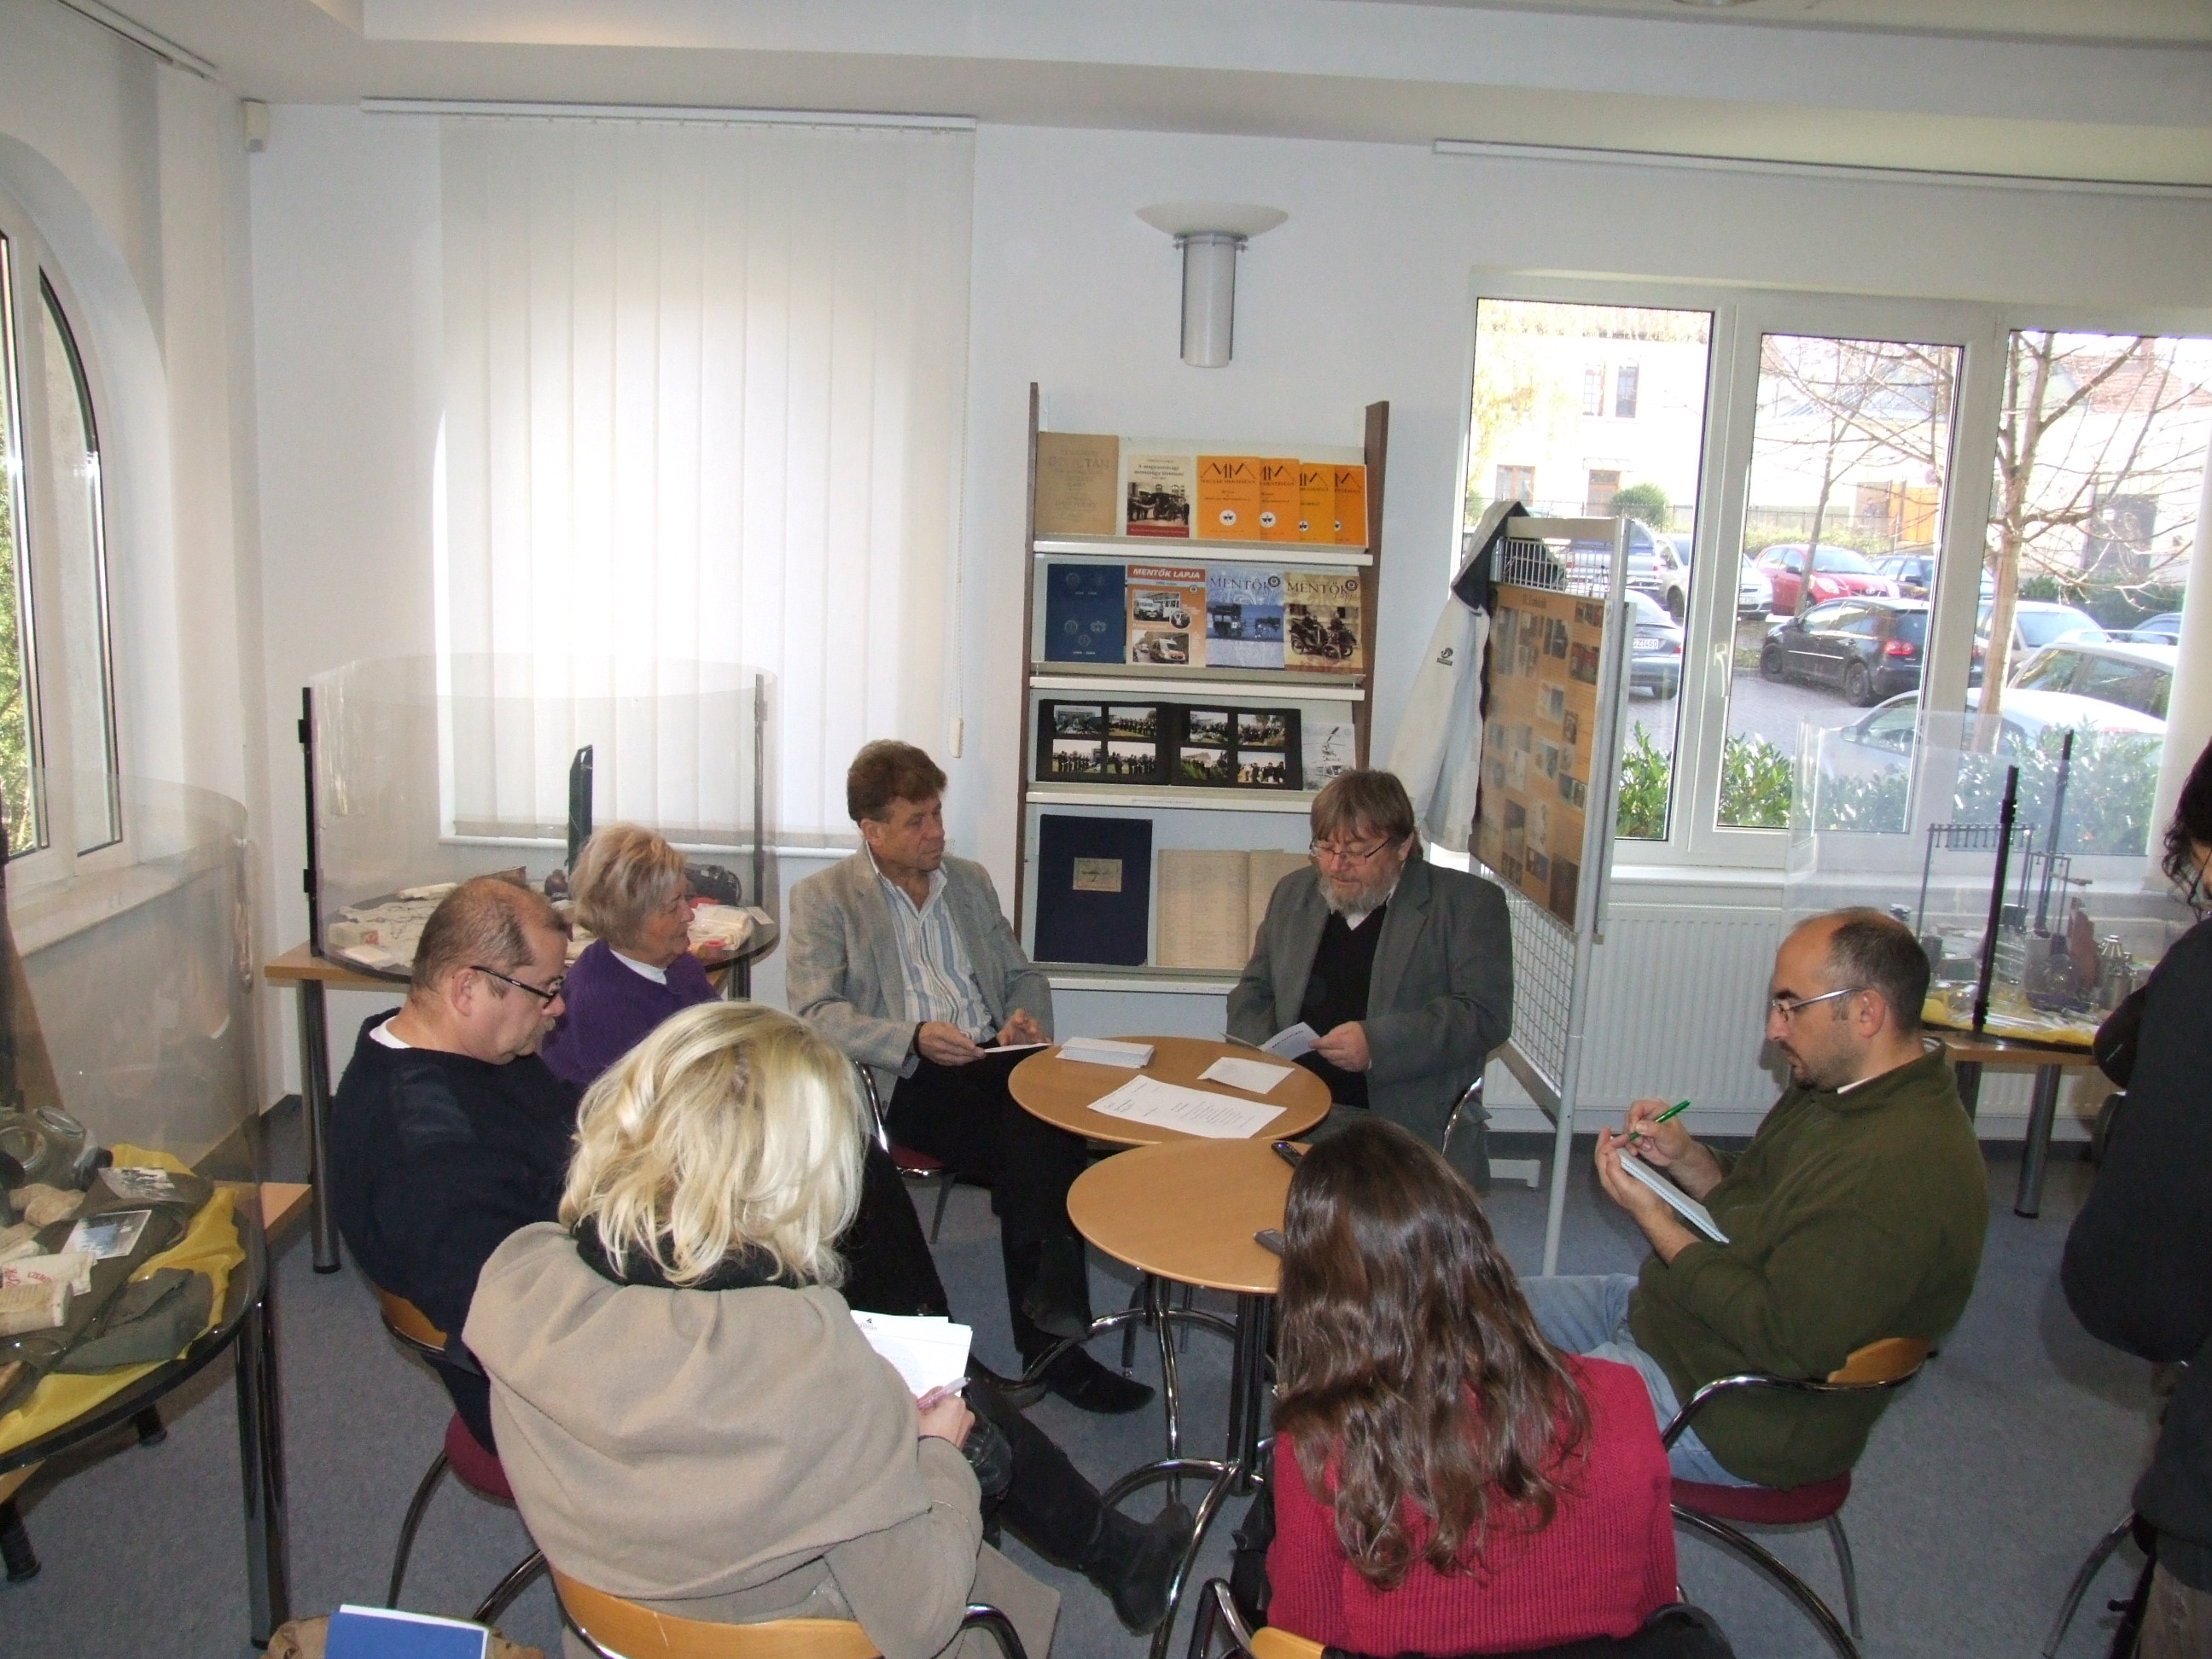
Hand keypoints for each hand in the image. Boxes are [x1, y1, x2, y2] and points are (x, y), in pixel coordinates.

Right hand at [916, 1021, 984, 1066]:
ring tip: (979, 1057)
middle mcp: (940, 1046)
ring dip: (969, 1059)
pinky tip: (969, 1060)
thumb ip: (955, 1031)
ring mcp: (939, 1055)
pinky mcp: (939, 1061)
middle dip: (971, 1053)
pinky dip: (962, 1062)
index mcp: (940, 1033)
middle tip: (983, 1053)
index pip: (954, 1040)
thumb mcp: (944, 1024)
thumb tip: (967, 1038)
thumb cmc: (933, 1028)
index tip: (974, 1046)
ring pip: (956, 1059)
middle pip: (957, 1051)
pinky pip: (953, 1063)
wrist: (918, 1039)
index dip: (964, 1044)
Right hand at [916, 1389, 972, 1447]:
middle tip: (923, 1420)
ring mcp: (968, 1425)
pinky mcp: (966, 1437)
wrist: (936, 1462)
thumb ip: (914, 1402)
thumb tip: (913, 1396)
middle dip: (934, 1409)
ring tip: (929, 1430)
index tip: (919, 1410)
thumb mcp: (916, 1417)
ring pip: (951, 1416)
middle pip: (946, 1404)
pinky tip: (936, 1437)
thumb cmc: (926, 1435)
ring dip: (941, 1419)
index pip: (938, 1392)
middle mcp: (966, 1410)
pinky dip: (947, 1428)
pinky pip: (955, 1427)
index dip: (926, 1400)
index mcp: (955, 1402)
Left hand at [998, 1009, 1044, 1046]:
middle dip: (1033, 1026)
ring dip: (1040, 1036)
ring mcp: (1037, 1033)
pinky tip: (1048, 1047)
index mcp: (1019, 1019)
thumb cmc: (1008, 1036)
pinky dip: (1047, 1044)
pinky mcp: (1042, 1042)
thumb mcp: (1003, 1035)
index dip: (1020, 1015)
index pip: (1020, 1013)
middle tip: (1033, 1031)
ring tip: (1039, 1042)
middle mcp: (1029, 1024)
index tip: (1019, 1021)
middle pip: (1033, 1023)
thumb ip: (1003, 1037)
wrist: (1013, 1046)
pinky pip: (1046, 1042)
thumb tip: (1004, 1043)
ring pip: (1040, 1032)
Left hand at [1311, 1022, 1371, 1072]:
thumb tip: (1324, 1039)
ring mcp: (1351, 1062)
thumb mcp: (1348, 1026)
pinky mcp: (1353, 1068)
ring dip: (1328, 1056)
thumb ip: (1335, 1032)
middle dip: (1321, 1050)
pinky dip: (1336, 1061)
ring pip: (1333, 1061)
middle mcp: (1348, 1053)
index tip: (1310, 1043)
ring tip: (1328, 1050)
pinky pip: (1340, 1066)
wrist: (1378, 1043)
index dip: (1317, 1043)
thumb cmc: (1361, 1032)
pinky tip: (1337, 1056)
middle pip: (1328, 1054)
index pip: (1327, 1043)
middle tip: (1318, 1047)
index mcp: (1346, 1041)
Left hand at [1594, 1129, 1697, 1262]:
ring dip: (1613, 1147)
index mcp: (1608, 1180)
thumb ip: (1615, 1170)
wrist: (1657, 1216)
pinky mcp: (1631, 1181)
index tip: (1611, 1131)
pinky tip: (1629, 1150)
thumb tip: (1610, 1152)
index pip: (1601, 1157)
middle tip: (1609, 1129)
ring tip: (1619, 1137)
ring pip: (1612, 1160)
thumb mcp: (1626, 1186)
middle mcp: (1611, 1180)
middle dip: (1604, 1143)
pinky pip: (1622, 1164)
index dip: (1604, 1143)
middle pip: (1604, 1158)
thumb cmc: (1642, 1202)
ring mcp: (1621, 1181)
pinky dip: (1622, 1154)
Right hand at [1621, 1097, 1724, 1197]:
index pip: (1638, 1106)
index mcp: (1655, 1109)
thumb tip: (1637, 1126)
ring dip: (1633, 1141)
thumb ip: (1654, 1129)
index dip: (1633, 1116)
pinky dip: (1629, 1147)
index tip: (1633, 1130)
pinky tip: (1635, 1153)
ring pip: (1626, 1130)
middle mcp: (1646, 1116)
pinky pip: (1626, 1140)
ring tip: (1646, 1148)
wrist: (1678, 1158)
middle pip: (1629, 1118)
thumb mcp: (1668, 1135)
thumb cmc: (1678, 1143)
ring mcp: (1640, 1127)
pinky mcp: (1636, 1138)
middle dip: (1632, 1131)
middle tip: (1640, 1142)